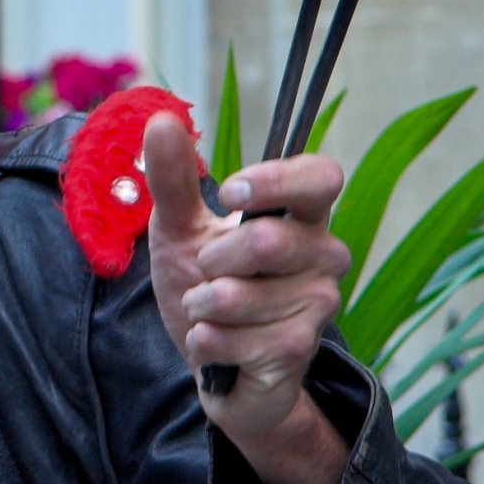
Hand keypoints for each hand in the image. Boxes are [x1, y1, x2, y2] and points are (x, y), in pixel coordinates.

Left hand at [141, 113, 352, 483]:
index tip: (229, 192)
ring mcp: (318, 303)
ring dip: (200, 305)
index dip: (278, 180)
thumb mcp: (178, 229)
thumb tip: (161, 119)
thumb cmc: (205, 286)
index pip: (323, 176)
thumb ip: (172, 179)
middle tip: (206, 273)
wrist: (215, 365)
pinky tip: (213, 342)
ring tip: (208, 311)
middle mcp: (323, 255)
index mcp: (301, 216)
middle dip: (211, 261)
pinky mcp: (299, 348)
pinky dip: (203, 339)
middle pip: (266, 240)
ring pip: (238, 295)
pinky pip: (230, 336)